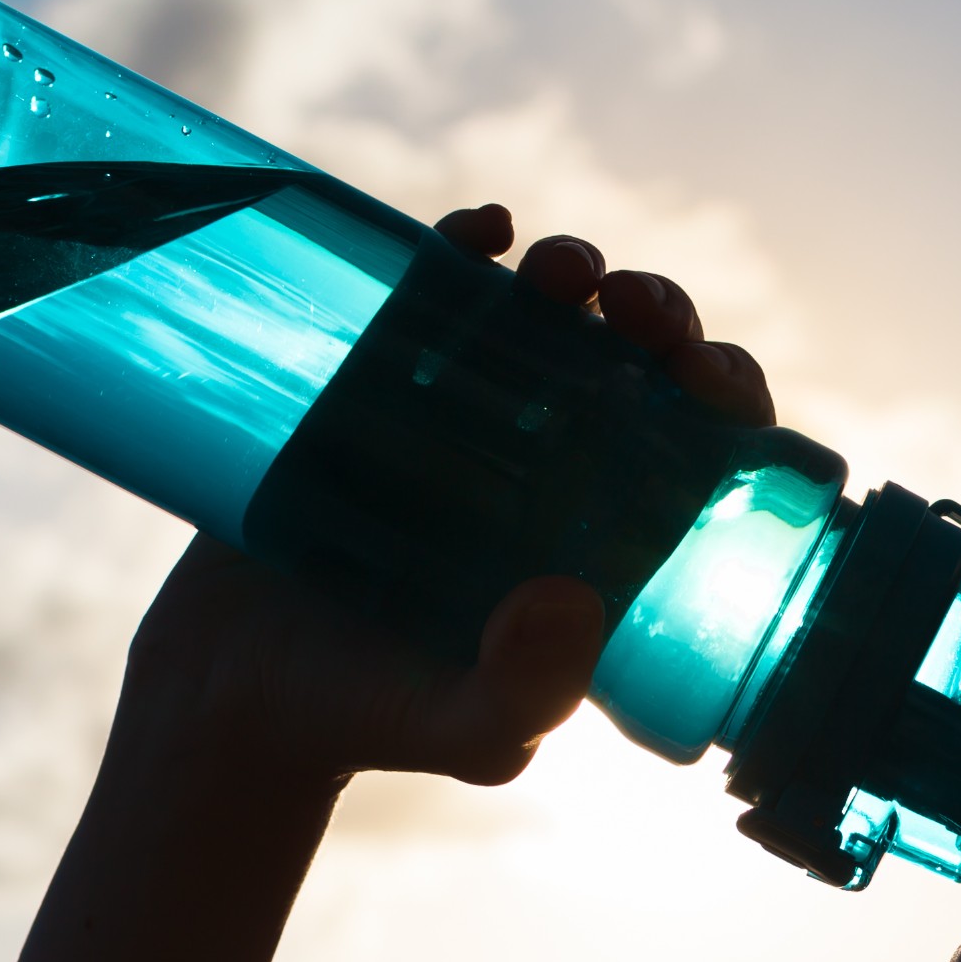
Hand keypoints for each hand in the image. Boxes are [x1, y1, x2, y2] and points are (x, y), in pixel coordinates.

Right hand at [114, 205, 775, 804]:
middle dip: (660, 316)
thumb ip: (525, 692)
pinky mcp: (385, 377)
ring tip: (558, 272)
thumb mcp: (469, 732)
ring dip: (575, 269)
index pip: (707, 450)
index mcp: (610, 537)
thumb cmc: (375, 721)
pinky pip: (442, 291)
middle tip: (634, 311)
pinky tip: (484, 229)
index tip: (703, 378)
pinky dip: (470, 243)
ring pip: (553, 313)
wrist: (234, 692)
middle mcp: (555, 465)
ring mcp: (470, 414)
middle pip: (641, 365)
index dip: (726, 395)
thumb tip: (572, 598)